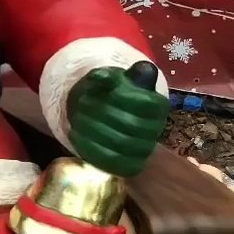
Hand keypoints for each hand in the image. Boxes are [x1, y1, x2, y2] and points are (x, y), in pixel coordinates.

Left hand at [67, 60, 167, 176]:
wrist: (111, 114)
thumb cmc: (115, 92)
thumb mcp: (120, 78)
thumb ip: (129, 74)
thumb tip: (134, 69)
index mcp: (158, 106)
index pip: (145, 103)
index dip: (121, 95)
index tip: (99, 84)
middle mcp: (155, 129)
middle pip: (130, 124)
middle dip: (101, 111)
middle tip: (81, 102)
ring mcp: (144, 149)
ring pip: (119, 143)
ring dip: (92, 128)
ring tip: (77, 117)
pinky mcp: (130, 164)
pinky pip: (111, 161)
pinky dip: (90, 147)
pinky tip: (75, 134)